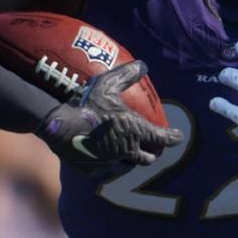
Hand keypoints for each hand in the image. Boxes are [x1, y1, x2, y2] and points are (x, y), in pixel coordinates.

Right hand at [36, 60, 182, 176]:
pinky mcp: (95, 172)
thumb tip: (142, 65)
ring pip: (129, 166)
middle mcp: (128, 150)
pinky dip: (110, 166)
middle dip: (154, 152)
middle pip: (149, 158)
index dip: (173, 138)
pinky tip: (106, 160)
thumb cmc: (86, 104)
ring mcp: (112, 163)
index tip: (177, 137)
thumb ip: (126, 75)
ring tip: (129, 153)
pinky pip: (108, 171)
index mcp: (136, 131)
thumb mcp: (107, 84)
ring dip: (132, 160)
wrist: (59, 126)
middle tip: (153, 146)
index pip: (164, 139)